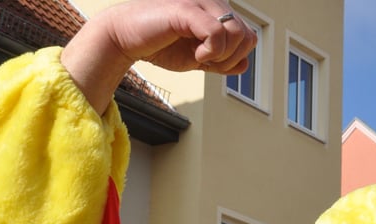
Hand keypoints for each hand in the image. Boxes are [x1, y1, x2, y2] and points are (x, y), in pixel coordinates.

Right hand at [62, 0, 256, 113]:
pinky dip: (212, 52)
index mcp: (216, 13)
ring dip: (223, 55)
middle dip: (232, 58)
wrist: (126, 39)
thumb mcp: (197, 57)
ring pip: (237, 32)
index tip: (214, 63)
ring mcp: (200, 3)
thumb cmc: (160, 46)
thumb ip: (221, 61)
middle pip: (248, 35)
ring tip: (201, 56)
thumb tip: (245, 65)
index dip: (238, 56)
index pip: (249, 35)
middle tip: (208, 61)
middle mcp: (212, 3)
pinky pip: (218, 32)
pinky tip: (196, 54)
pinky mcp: (187, 9)